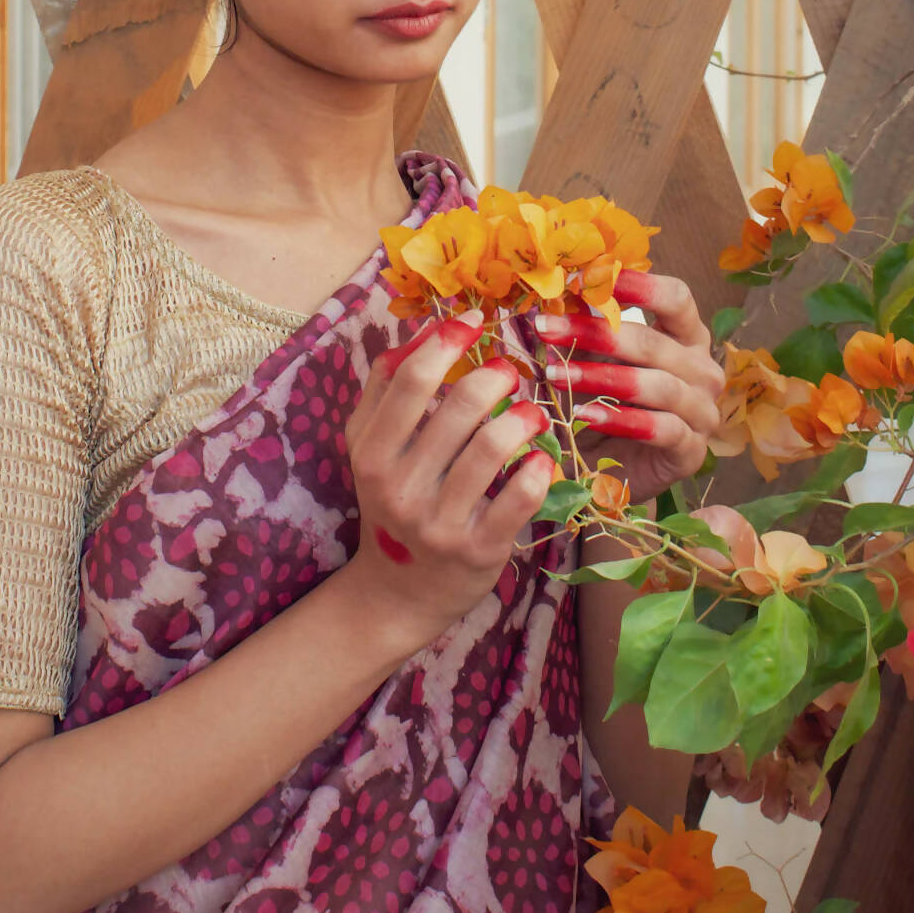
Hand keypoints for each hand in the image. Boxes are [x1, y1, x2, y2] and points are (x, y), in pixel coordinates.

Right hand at [343, 307, 558, 650]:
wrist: (400, 591)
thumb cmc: (393, 500)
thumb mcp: (371, 446)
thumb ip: (386, 388)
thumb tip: (420, 332)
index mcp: (371, 452)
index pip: (410, 379)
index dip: (448, 340)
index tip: (475, 321)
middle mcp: (400, 486)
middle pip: (460, 407)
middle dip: (496, 376)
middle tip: (511, 372)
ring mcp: (439, 521)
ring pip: (493, 448)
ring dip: (524, 418)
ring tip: (533, 412)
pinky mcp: (479, 549)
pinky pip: (520, 498)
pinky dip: (539, 470)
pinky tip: (542, 459)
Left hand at [534, 272, 724, 504]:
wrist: (607, 467)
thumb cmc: (602, 401)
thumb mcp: (592, 357)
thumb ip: (586, 323)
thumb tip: (558, 284)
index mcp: (686, 337)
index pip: (677, 299)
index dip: (640, 286)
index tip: (593, 278)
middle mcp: (702, 370)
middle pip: (655, 343)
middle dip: (596, 334)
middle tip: (545, 329)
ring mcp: (703, 412)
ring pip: (659, 386)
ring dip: (602, 378)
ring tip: (556, 375)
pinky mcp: (691, 451)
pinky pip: (662, 429)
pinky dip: (622, 421)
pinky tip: (585, 416)